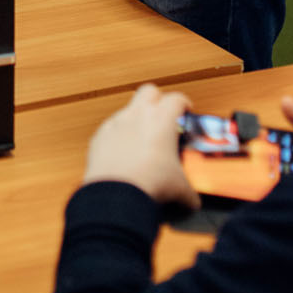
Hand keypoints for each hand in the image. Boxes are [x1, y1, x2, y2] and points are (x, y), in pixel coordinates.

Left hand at [83, 85, 199, 208]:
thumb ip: (189, 190)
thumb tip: (193, 201)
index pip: (176, 99)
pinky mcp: (99, 136)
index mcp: (161, 119)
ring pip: (127, 110)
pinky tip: (123, 154)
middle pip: (149, 91)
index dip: (183, 103)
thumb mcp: (179, 187)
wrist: (117, 195)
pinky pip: (111, 129)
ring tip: (143, 141)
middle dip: (157, 100)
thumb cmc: (149, 183)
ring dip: (136, 120)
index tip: (186, 110)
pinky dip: (118, 137)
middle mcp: (137, 114)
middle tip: (164, 116)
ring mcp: (116, 123)